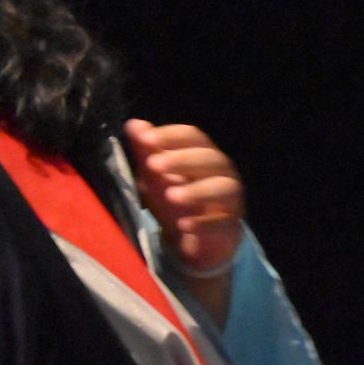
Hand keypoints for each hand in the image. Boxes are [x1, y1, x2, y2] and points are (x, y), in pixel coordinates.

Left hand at [122, 119, 245, 275]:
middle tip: (153, 164)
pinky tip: (184, 225)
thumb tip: (133, 124)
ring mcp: (230, 201)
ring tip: (170, 196)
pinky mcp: (230, 228)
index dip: (171, 135)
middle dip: (182, 160)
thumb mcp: (156, 175)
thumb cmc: (175, 199)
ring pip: (224, 189)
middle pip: (210, 159)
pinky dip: (203, 224)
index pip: (193, 136)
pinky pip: (222, 224)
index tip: (145, 138)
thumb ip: (146, 150)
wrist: (191, 240)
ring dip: (197, 191)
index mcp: (203, 155)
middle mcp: (222, 173)